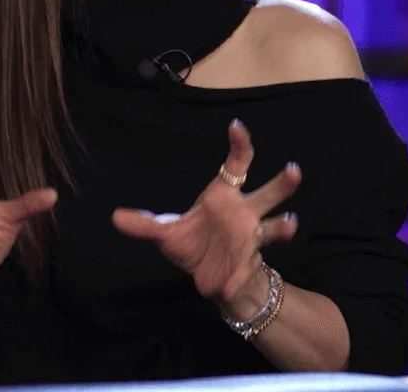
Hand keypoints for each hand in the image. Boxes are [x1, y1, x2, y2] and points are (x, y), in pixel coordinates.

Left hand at [112, 120, 299, 310]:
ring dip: (284, 225)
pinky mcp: (248, 263)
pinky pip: (248, 266)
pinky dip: (240, 273)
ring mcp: (252, 237)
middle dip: (283, 183)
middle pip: (269, 193)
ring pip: (275, 226)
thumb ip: (144, 225)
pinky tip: (232, 280)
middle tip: (293, 170)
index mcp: (225, 196)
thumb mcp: (166, 233)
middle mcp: (245, 212)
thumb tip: (115, 217)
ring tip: (290, 223)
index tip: (236, 127)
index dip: (240, 145)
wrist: (211, 278)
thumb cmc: (195, 245)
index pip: (238, 164)